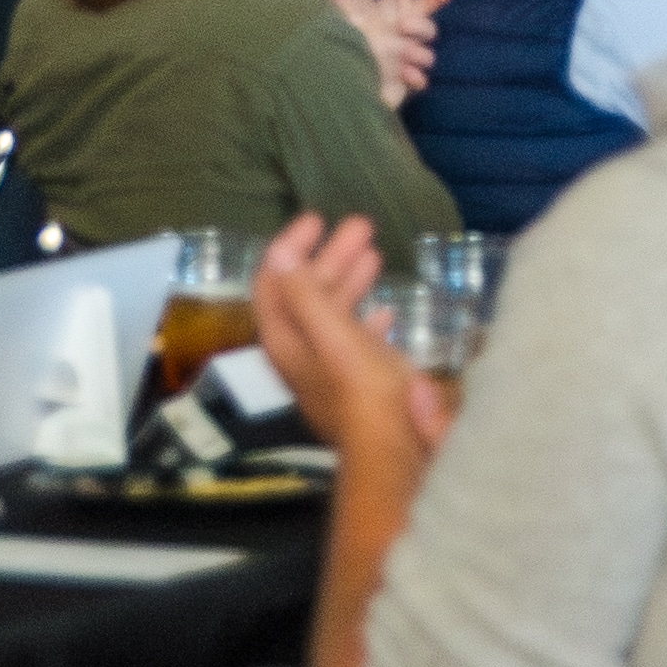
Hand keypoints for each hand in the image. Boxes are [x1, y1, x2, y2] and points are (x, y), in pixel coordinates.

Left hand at [248, 214, 446, 461]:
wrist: (393, 447)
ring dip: (350, 279)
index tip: (317, 219)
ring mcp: (328, 367)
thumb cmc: (362, 390)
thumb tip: (280, 251)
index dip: (289, 247)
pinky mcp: (356, 381)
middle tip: (361, 226)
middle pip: (306, 293)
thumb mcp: (334, 336)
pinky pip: (356, 337)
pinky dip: (367, 315)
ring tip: (375, 253)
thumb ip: (305, 294)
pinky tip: (386, 309)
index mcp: (286, 340)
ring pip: (332, 312)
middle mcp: (301, 352)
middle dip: (330, 256)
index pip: (273, 282)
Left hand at [327, 0, 445, 106]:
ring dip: (419, 51)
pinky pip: (420, 81)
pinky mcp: (401, 85)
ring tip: (404, 53)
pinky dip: (417, 77)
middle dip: (421, 24)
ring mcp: (402, 63)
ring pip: (427, 55)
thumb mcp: (330, 15)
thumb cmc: (330, 44)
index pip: (418, 7)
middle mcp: (400, 41)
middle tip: (402, 25)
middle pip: (427, 29)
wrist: (326, 79)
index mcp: (390, 22)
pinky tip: (405, 73)